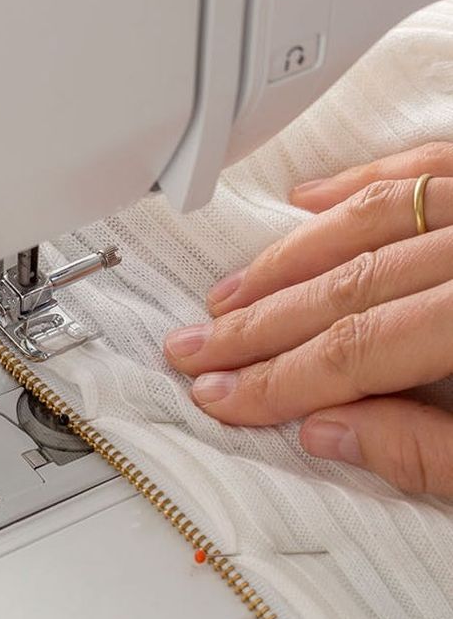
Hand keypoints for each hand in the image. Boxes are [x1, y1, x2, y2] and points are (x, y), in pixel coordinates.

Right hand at [163, 141, 452, 496]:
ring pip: (370, 218)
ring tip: (228, 296)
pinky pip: (424, 164)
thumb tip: (326, 435)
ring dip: (287, 260)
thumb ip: (429, 453)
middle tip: (190, 348)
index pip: (357, 350)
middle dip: (257, 326)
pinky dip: (357, 183)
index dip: (277, 380)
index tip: (217, 396)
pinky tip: (305, 201)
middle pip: (347, 285)